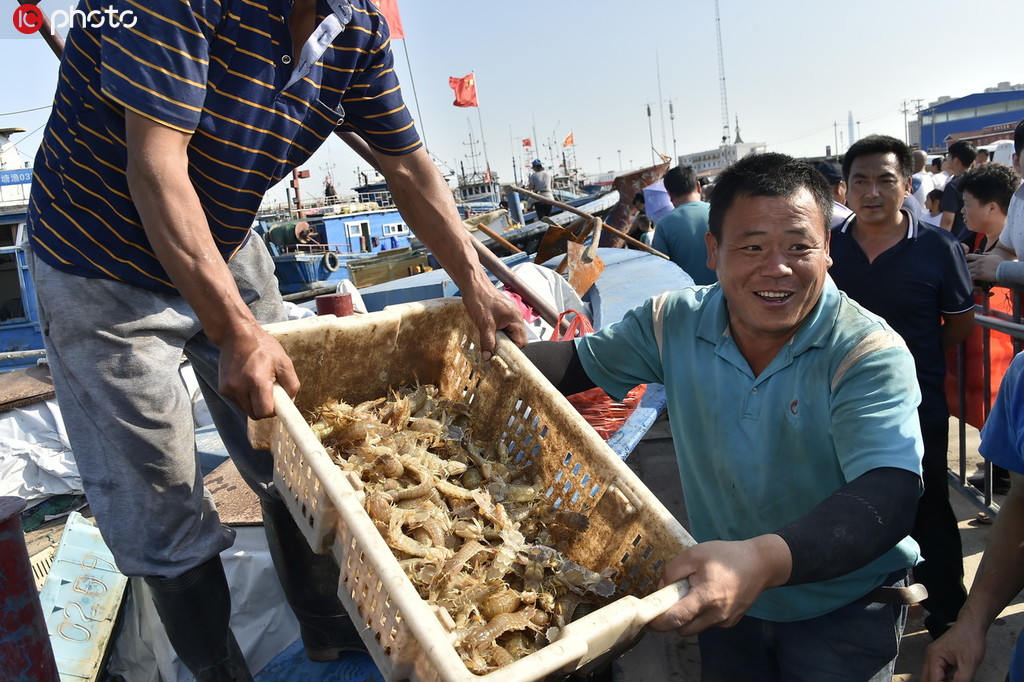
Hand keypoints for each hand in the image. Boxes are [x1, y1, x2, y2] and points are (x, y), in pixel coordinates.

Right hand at [217, 326, 299, 418]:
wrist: (236, 334)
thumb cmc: (263, 347)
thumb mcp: (285, 363)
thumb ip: (291, 386)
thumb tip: (288, 403)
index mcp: (256, 381)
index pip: (264, 412)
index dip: (273, 410)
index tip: (278, 401)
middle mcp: (239, 388)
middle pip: (255, 414)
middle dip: (265, 407)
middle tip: (270, 390)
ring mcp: (228, 389)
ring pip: (246, 410)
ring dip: (255, 402)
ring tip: (258, 382)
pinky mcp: (222, 389)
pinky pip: (238, 402)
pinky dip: (245, 397)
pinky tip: (248, 381)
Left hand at [460, 280, 527, 358]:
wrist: (472, 284)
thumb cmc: (480, 298)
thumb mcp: (484, 324)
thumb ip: (487, 341)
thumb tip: (488, 357)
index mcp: (516, 319)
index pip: (521, 342)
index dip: (511, 350)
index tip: (500, 356)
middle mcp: (515, 317)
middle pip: (516, 339)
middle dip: (505, 346)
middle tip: (493, 350)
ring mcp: (509, 315)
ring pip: (508, 334)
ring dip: (499, 340)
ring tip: (489, 341)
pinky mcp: (501, 314)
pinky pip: (502, 328)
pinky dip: (496, 333)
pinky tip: (486, 334)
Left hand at [648, 536, 789, 635]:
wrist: (760, 564)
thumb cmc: (726, 556)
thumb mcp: (695, 554)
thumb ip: (673, 571)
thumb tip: (661, 588)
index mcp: (706, 597)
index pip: (676, 618)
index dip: (658, 622)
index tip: (647, 619)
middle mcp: (716, 614)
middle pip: (683, 629)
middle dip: (672, 619)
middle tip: (672, 599)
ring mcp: (725, 620)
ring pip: (695, 628)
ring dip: (688, 617)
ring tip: (694, 593)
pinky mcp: (731, 622)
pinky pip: (708, 624)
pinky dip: (702, 614)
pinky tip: (709, 595)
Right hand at [921, 621, 986, 681]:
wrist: (971, 626)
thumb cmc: (970, 639)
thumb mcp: (969, 663)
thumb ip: (962, 679)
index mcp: (934, 657)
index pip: (933, 680)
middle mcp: (930, 657)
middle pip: (927, 679)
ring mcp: (934, 657)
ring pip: (932, 677)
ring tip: (955, 681)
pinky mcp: (940, 658)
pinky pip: (938, 673)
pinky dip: (945, 679)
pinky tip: (954, 680)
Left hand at [966, 250, 1009, 282]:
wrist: (1005, 269)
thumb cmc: (1001, 263)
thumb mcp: (994, 256)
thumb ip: (987, 254)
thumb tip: (982, 253)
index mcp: (981, 257)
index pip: (968, 256)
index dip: (965, 259)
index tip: (965, 262)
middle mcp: (978, 262)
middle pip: (966, 264)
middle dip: (964, 267)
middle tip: (964, 270)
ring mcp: (978, 269)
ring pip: (967, 270)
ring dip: (966, 273)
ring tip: (965, 276)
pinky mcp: (979, 275)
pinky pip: (970, 277)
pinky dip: (968, 278)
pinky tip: (968, 279)